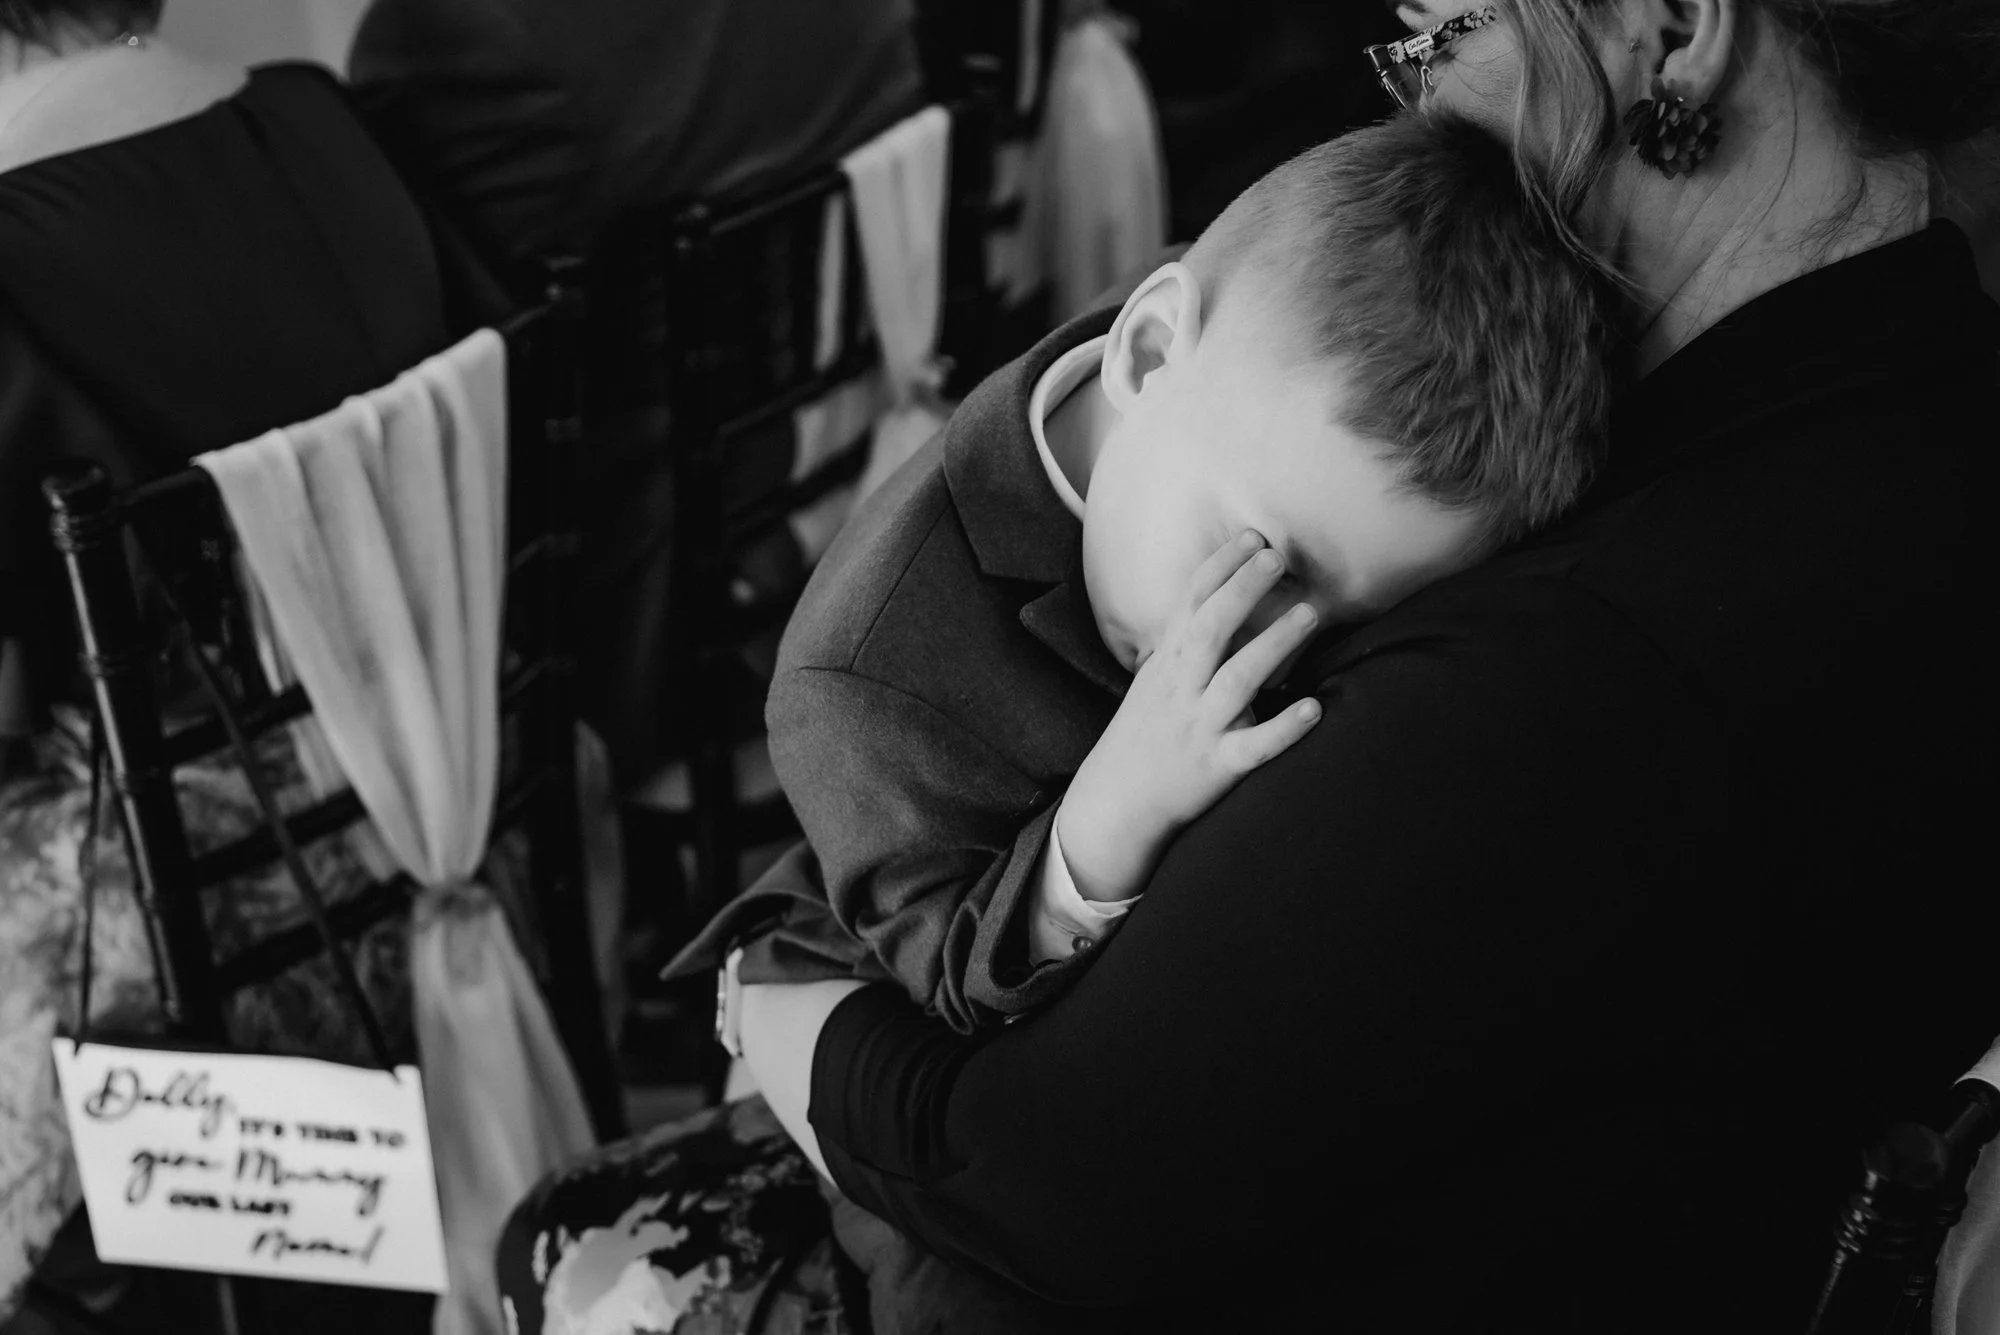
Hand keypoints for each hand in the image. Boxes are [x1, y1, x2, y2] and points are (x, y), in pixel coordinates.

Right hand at [1057, 531, 1323, 902]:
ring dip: (1273, 644)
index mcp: (1167, 662)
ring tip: (1309, 614)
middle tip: (1277, 557)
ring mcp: (1198, 727)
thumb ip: (1186, 641)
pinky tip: (1313, 709)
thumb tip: (1223, 597)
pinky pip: (1253, 747)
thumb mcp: (1156, 679)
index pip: (1191, 603)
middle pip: (1211, 629)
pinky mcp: (1216, 767)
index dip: (1221, 567)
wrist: (1116, 802)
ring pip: (1237, 680)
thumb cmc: (1145, 733)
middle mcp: (1181, 689)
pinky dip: (1283, 729)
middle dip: (1243, 590)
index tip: (1251, 536)